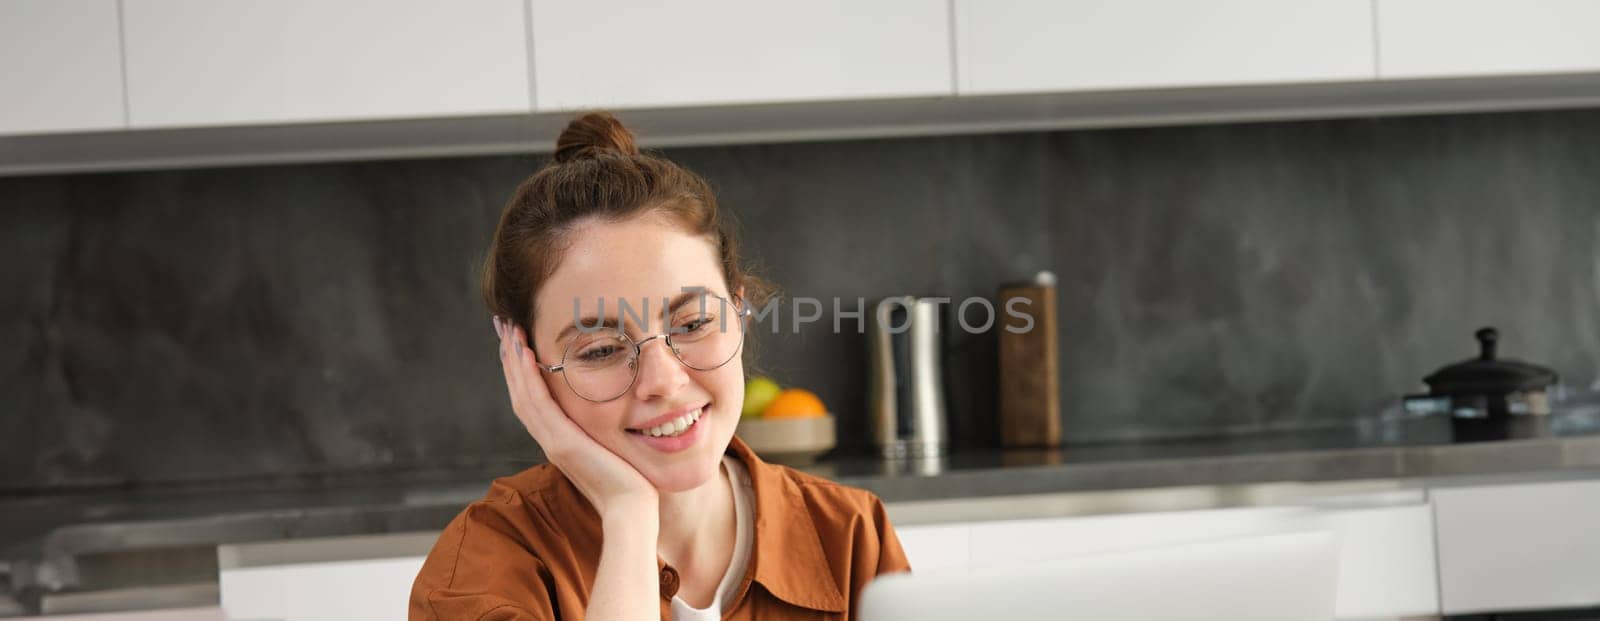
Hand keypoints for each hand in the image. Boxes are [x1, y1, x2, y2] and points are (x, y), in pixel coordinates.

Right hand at [495, 316, 658, 520]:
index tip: (518, 340)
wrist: (632, 510)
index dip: (523, 370)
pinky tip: (524, 352)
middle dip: (511, 358)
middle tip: (503, 325)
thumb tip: (622, 409)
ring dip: (514, 360)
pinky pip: (539, 404)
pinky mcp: (562, 443)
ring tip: (508, 329)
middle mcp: (551, 439)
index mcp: (561, 440)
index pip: (534, 399)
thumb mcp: (615, 448)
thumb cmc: (633, 483)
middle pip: (521, 392)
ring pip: (523, 394)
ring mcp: (553, 441)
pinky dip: (528, 377)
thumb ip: (607, 431)